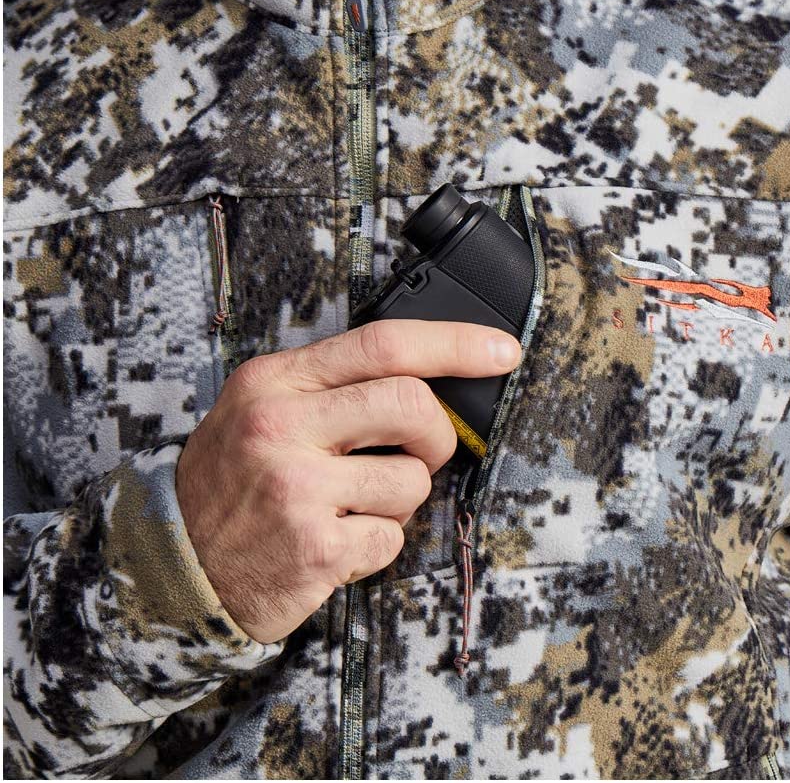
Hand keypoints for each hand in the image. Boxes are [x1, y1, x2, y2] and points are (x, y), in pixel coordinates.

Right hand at [175, 320, 521, 642]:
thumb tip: (425, 381)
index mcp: (274, 381)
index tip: (499, 350)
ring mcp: (297, 489)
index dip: (453, 344)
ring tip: (353, 506)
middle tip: (421, 451)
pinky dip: (377, 542)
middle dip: (437, 435)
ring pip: (412, 481)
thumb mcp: (258, 409)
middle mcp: (282, 427)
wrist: (172, 563)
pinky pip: (391, 537)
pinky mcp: (315, 549)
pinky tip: (337, 540)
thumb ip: (330, 387)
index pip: (382, 343)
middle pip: (412, 405)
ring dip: (399, 499)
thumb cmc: (230, 481)